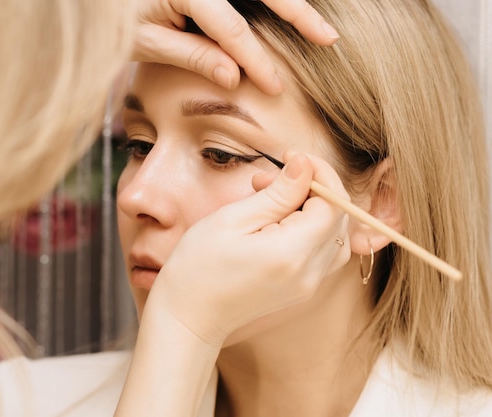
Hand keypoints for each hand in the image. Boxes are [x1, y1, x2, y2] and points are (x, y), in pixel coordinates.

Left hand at [132, 0, 338, 94]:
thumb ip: (191, 55)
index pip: (233, 29)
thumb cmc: (112, 15)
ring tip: (319, 21)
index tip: (276, 86)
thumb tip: (235, 76)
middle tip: (329, 39)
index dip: (257, 60)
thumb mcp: (144, 41)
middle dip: (299, 14)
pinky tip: (289, 9)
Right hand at [148, 153, 350, 345]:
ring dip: (312, 209)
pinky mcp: (302, 289)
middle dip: (311, 189)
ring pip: (336, 235)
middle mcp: (310, 274)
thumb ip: (277, 194)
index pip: (333, 205)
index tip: (291, 158)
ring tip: (270, 201)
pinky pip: (324, 252)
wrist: (188, 317)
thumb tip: (305, 165)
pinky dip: (311, 229)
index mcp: (292, 254)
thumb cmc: (199, 267)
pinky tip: (280, 222)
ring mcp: (308, 286)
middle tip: (267, 181)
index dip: (319, 174)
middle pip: (338, 219)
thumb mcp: (233, 220)